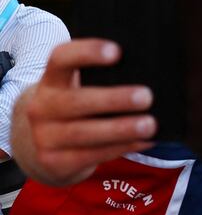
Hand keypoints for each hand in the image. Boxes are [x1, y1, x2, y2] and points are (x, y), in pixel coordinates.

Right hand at [11, 40, 155, 187]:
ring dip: (121, 129)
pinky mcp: (54, 162)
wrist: (38, 146)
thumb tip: (149, 74)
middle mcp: (42, 107)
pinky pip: (92, 155)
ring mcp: (45, 137)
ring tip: (150, 125)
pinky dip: (122, 147)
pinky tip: (144, 142)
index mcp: (51, 81)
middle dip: (114, 99)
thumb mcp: (75, 89)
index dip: (87, 53)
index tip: (117, 51)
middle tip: (146, 96)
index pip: (61, 59)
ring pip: (85, 133)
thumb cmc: (74, 108)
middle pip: (77, 101)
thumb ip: (101, 79)